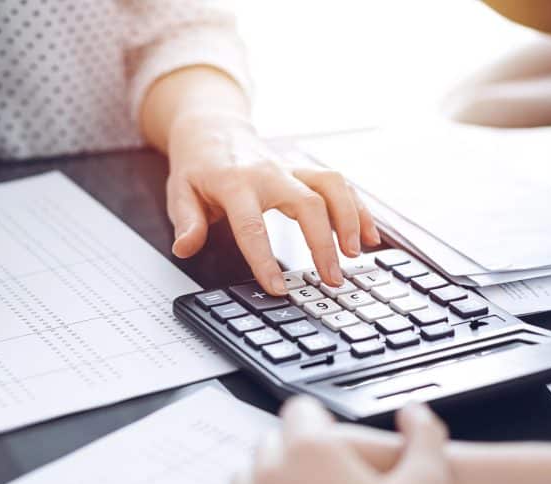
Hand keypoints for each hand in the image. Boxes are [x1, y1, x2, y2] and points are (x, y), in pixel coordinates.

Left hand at [165, 111, 380, 292]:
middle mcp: (269, 174)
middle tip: (331, 279)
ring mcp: (291, 170)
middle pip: (307, 204)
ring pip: (332, 187)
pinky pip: (340, 186)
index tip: (278, 287)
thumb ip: (187, 222)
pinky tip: (370, 235)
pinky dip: (358, 209)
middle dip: (323, 243)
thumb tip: (185, 248)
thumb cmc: (198, 167)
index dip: (265, 259)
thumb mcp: (180, 193)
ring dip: (350, 220)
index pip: (252, 225)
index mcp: (235, 183)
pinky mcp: (305, 172)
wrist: (213, 131)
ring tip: (357, 255)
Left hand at [227, 398, 448, 483]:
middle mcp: (271, 475)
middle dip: (295, 451)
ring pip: (248, 478)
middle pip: (272, 442)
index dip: (320, 421)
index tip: (332, 437)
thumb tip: (415, 412)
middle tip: (327, 477)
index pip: (300, 410)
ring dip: (270, 482)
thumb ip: (425, 438)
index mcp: (311, 451)